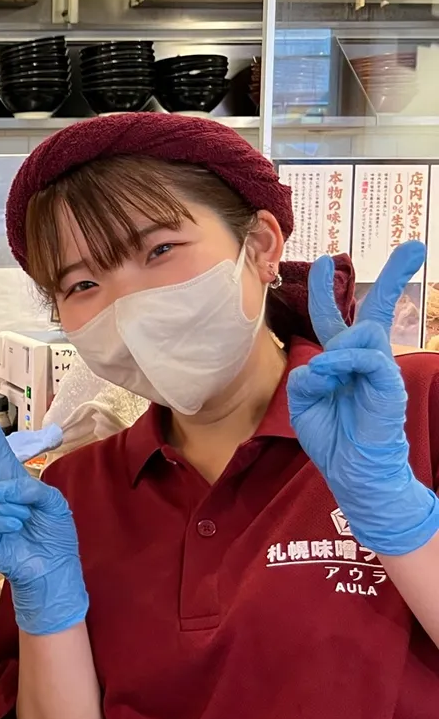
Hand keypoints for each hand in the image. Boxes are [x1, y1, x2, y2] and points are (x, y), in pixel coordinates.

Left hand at [288, 240, 438, 555]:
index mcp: (340, 361)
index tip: (326, 261)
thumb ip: (308, 374)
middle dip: (394, 276)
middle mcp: (362, 359)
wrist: (352, 470)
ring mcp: (379, 370)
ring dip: (335, 353)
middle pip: (376, 309)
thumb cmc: (331, 437)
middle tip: (415, 248)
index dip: (328, 291)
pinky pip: (365, 357)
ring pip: (362, 333)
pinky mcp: (389, 383)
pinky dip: (342, 363)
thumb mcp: (303, 402)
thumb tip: (326, 359)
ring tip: (328, 381)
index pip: (335, 320)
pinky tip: (332, 376)